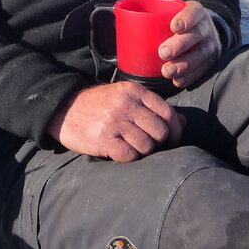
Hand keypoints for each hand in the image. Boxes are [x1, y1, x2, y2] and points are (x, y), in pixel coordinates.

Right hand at [45, 81, 182, 161]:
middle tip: (149, 145)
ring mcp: (115, 121)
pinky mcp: (104, 139)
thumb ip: (153, 108)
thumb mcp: (125, 98)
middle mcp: (126, 104)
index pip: (167, 112)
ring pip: (147, 146)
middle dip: (159, 143)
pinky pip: (130, 156)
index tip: (171, 139)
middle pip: (160, 131)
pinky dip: (129, 157)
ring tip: (131, 147)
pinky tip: (120, 151)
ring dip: (143, 151)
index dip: (174, 129)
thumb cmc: (98, 105)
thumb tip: (184, 122)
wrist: (64, 109)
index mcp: (133, 91)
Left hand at [158, 0, 221, 87]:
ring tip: (167, 71)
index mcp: (196, 11)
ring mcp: (210, 45)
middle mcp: (205, 27)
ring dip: (183, 65)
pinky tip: (178, 81)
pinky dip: (189, 77)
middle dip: (179, 45)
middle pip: (196, 35)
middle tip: (163, 53)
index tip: (173, 27)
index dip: (186, 18)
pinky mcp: (211, 61)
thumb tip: (118, 17)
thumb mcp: (169, 13)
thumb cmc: (176, 22)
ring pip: (200, 55)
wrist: (202, 31)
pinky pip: (202, 70)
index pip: (194, 11)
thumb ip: (150, 16)